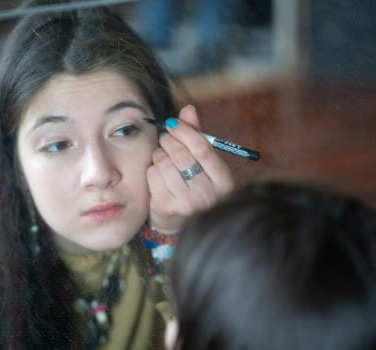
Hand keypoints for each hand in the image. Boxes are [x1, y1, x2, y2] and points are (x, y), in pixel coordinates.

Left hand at [147, 105, 233, 233]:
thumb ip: (197, 135)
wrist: (181, 222)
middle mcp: (208, 195)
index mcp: (223, 182)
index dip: (185, 131)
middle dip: (168, 140)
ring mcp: (187, 203)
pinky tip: (158, 171)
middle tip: (164, 138)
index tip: (173, 124)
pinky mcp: (167, 207)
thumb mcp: (203, 163)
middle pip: (181, 155)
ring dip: (159, 154)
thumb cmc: (194, 184)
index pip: (202, 148)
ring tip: (162, 155)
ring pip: (164, 164)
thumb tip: (188, 109)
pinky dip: (152, 168)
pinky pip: (153, 175)